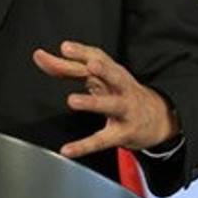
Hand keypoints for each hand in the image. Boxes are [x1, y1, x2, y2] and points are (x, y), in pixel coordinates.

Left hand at [32, 41, 178, 158]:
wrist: (157, 118)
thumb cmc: (121, 92)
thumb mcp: (99, 77)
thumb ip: (67, 68)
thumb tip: (40, 57)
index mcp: (112, 72)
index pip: (97, 58)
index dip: (81, 53)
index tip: (65, 48)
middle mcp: (120, 88)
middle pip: (112, 75)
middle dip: (102, 69)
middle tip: (89, 65)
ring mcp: (124, 110)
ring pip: (111, 105)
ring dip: (93, 103)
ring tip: (73, 101)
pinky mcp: (122, 133)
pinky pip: (102, 140)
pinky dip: (84, 146)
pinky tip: (68, 150)